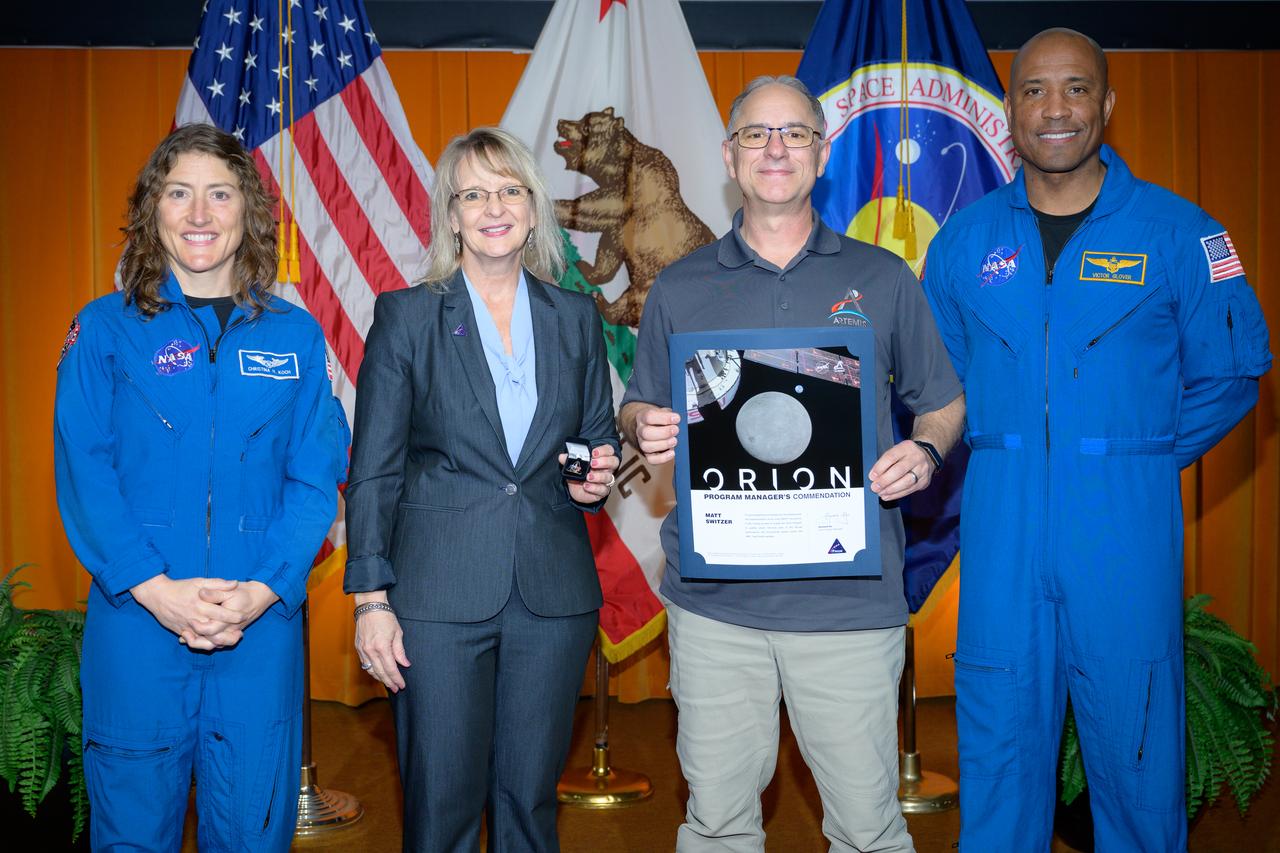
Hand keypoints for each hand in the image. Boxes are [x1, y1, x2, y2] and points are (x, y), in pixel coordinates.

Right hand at [130, 575, 246, 650]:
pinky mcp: (182, 632)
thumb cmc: (180, 587)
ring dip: (219, 643)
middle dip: (230, 634)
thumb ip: (218, 583)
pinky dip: (206, 645)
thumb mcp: (200, 581)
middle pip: (216, 632)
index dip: (235, 617)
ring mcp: (188, 627)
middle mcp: (195, 618)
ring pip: (206, 641)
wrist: (158, 595)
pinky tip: (215, 642)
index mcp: (201, 605)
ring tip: (230, 640)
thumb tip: (236, 583)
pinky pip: (195, 643)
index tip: (244, 616)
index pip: (222, 614)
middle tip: (240, 633)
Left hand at [189, 581, 279, 646]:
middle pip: (211, 642)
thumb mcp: (230, 590)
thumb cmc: (244, 592)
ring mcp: (231, 632)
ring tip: (186, 637)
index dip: (198, 628)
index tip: (189, 621)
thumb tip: (201, 593)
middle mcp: (230, 629)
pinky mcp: (230, 633)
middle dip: (196, 641)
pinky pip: (217, 643)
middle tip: (184, 633)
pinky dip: (205, 642)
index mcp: (229, 618)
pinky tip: (192, 637)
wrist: (260, 597)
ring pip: (214, 645)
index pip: (211, 629)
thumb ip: (215, 591)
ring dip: (200, 644)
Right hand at [354, 593, 409, 691]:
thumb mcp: (397, 632)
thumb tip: (405, 664)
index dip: (396, 679)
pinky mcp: (358, 647)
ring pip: (371, 670)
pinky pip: (365, 664)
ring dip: (380, 678)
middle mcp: (370, 651)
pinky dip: (372, 670)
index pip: (390, 669)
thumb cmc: (385, 617)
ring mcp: (362, 650)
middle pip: (380, 672)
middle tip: (396, 689)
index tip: (402, 685)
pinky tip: (378, 673)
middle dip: (389, 682)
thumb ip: (400, 651)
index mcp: (382, 647)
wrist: (369, 606)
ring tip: (388, 683)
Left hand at [561, 444, 619, 502]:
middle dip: (604, 462)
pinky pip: (603, 490)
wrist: (576, 488)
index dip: (603, 450)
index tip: (593, 452)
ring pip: (609, 477)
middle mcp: (607, 468)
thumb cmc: (579, 472)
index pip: (609, 450)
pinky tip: (586, 486)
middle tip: (592, 463)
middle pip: (614, 462)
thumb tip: (562, 457)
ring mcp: (606, 480)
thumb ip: (569, 459)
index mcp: (602, 458)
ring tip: (588, 477)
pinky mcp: (602, 491)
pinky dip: (594, 488)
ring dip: (598, 476)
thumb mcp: (573, 464)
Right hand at [634, 407, 680, 464]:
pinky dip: (663, 458)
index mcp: (642, 417)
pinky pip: (651, 460)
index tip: (677, 418)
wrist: (649, 428)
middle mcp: (640, 431)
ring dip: (663, 444)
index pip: (649, 416)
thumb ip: (669, 415)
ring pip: (646, 447)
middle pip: (646, 433)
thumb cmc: (658, 420)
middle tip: (676, 430)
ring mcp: (642, 443)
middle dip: (664, 432)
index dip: (664, 418)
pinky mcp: (647, 454)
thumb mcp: (662, 412)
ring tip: (674, 441)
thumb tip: (677, 420)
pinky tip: (672, 452)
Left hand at [868, 439, 934, 500]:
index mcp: (907, 447)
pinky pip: (909, 490)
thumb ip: (885, 462)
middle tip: (875, 487)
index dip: (880, 467)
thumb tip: (874, 476)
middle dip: (885, 481)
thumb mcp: (896, 451)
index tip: (872, 476)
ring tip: (881, 492)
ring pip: (906, 482)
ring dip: (891, 489)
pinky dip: (897, 494)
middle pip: (899, 470)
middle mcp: (916, 457)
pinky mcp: (924, 481)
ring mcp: (922, 470)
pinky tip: (888, 495)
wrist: (927, 456)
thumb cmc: (907, 455)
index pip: (891, 457)